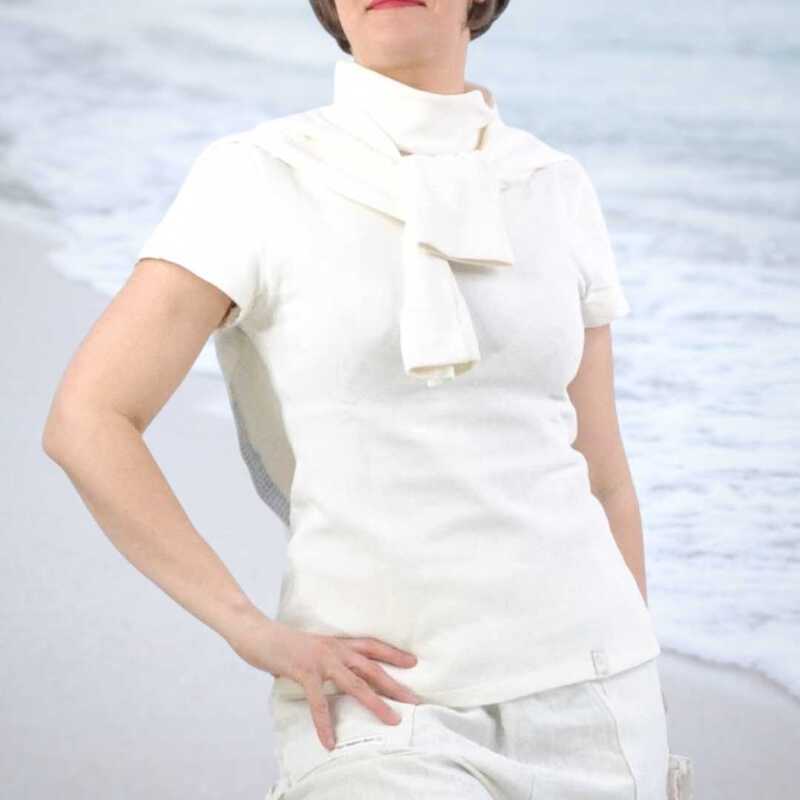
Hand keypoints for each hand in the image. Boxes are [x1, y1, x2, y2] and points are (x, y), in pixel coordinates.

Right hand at [226, 614, 421, 750]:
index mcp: (336, 642)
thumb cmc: (281, 641)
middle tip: (415, 699)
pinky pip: (318, 700)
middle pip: (372, 668)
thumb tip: (328, 676)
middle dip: (395, 684)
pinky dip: (324, 722)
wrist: (256, 631)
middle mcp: (334, 649)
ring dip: (375, 703)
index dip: (392, 654)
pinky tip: (330, 740)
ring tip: (391, 720)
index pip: (371, 646)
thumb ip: (323, 660)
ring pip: (355, 683)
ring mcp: (321, 659)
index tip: (413, 661)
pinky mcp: (304, 670)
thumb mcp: (309, 648)